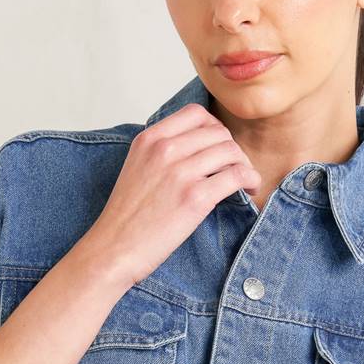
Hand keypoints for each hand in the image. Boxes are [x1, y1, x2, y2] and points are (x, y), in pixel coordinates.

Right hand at [85, 101, 260, 286]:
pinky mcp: (195, 197)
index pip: (196, 114)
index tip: (218, 147)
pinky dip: (250, 179)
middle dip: (232, 149)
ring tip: (244, 181)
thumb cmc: (126, 218)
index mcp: (149, 139)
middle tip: (235, 168)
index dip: (215, 128)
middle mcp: (165, 149)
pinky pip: (236, 175)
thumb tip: (198, 149)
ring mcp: (180, 172)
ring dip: (244, 164)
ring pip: (231, 151)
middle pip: (218, 132)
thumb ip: (161, 152)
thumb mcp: (137, 168)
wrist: (113, 249)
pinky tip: (249, 189)